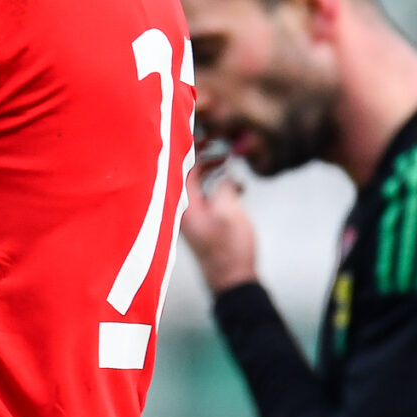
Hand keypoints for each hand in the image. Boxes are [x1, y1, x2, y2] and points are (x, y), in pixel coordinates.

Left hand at [180, 156, 259, 291]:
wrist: (232, 280)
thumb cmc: (229, 249)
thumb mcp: (230, 210)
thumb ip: (225, 186)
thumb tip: (226, 177)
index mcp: (182, 204)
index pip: (182, 167)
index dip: (195, 148)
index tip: (209, 136)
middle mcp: (181, 209)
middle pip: (186, 173)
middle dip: (202, 156)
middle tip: (220, 145)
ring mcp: (189, 217)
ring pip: (197, 183)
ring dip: (212, 170)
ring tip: (229, 162)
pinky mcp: (200, 223)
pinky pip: (204, 195)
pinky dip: (217, 186)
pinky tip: (235, 186)